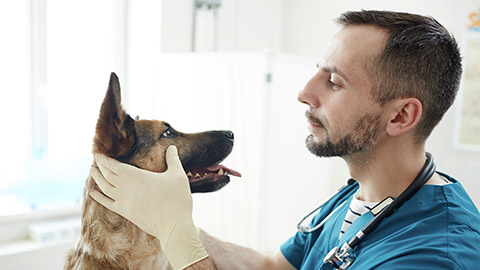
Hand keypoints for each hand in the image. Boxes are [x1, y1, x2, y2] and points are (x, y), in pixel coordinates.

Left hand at [89, 145, 207, 269]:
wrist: (173, 225)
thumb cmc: (176, 199)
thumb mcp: (177, 175)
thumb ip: (173, 159)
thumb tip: (171, 147)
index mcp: (136, 176)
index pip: (114, 165)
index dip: (105, 159)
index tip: (98, 153)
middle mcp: (126, 187)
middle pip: (107, 174)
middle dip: (100, 165)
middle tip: (95, 159)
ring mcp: (123, 201)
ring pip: (104, 187)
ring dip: (97, 178)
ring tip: (92, 171)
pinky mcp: (125, 212)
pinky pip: (106, 203)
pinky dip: (98, 197)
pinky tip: (93, 192)